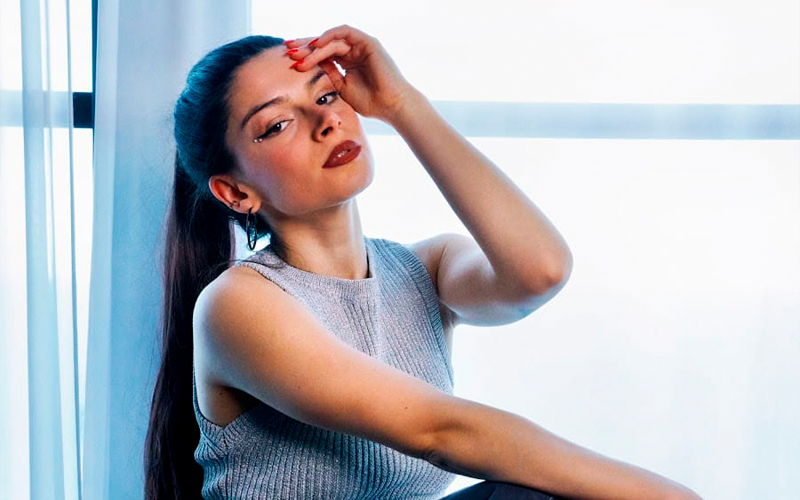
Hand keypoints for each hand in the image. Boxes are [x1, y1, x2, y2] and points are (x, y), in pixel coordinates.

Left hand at [284, 25, 418, 123]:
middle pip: (325, 43)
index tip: (290, 60)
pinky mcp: (367, 42)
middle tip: (288, 50)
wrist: (391, 106)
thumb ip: (329, 74)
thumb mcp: (342, 87)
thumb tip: (310, 64)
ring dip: (314, 46)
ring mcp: (361, 45)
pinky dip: (330, 36)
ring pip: (332, 39)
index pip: (324, 53)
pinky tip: (317, 44)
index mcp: (349, 61)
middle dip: (305, 46)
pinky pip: (345, 32)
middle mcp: (354, 51)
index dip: (306, 54)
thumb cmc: (371, 102)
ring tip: (299, 55)